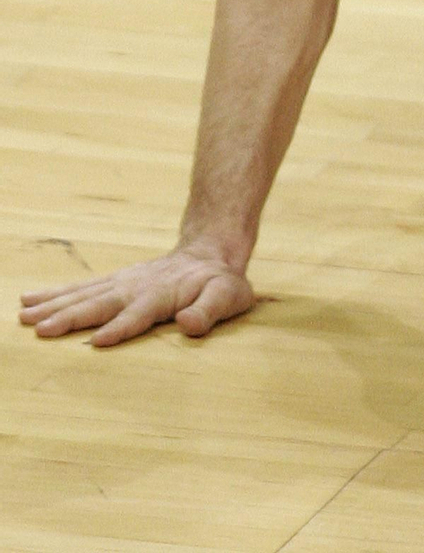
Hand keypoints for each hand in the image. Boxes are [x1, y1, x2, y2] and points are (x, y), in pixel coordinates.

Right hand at [19, 246, 255, 346]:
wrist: (209, 253)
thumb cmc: (220, 282)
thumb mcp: (229, 295)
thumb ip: (210, 310)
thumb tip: (189, 323)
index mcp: (163, 295)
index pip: (139, 314)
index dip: (120, 327)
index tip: (96, 341)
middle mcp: (136, 287)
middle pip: (101, 303)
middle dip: (71, 317)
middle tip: (41, 330)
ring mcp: (122, 283)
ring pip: (83, 294)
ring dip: (54, 306)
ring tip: (24, 317)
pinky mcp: (112, 282)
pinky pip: (80, 288)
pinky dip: (54, 294)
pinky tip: (28, 301)